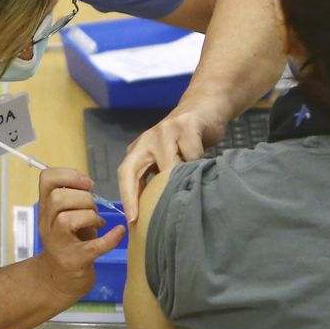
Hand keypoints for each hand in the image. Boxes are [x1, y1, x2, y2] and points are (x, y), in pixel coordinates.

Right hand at [35, 167, 126, 302]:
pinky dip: (110, 238)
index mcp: (46, 210)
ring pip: (67, 219)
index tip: (87, 183)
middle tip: (94, 209)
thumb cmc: (68, 244)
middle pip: (58, 198)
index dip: (68, 175)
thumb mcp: (65, 217)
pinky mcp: (74, 261)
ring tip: (98, 223)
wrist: (58, 282)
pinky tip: (119, 232)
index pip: (46, 179)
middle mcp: (47, 225)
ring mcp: (58, 245)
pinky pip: (93, 246)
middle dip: (83, 198)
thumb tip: (88, 184)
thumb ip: (72, 200)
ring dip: (90, 216)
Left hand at [117, 103, 225, 222]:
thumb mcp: (168, 158)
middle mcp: (147, 139)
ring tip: (189, 189)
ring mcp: (165, 130)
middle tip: (150, 216)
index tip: (132, 220)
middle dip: (138, 195)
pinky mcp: (186, 125)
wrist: (205, 108)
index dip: (126, 197)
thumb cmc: (185, 142)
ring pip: (168, 165)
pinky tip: (204, 166)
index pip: (125, 174)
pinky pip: (191, 154)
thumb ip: (160, 178)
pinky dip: (198, 163)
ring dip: (179, 180)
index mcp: (139, 150)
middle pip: (133, 169)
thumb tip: (157, 213)